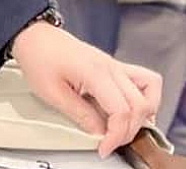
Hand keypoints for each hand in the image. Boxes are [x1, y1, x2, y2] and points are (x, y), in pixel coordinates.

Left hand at [11, 21, 161, 157]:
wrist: (35, 36)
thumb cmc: (39, 57)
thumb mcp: (52, 93)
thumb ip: (80, 115)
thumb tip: (99, 132)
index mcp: (96, 73)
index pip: (122, 111)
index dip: (116, 135)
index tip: (104, 148)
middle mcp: (112, 67)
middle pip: (140, 105)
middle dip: (128, 131)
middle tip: (109, 142)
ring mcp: (116, 65)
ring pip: (150, 91)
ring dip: (143, 114)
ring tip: (124, 128)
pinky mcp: (114, 66)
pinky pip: (145, 80)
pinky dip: (145, 98)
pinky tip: (133, 110)